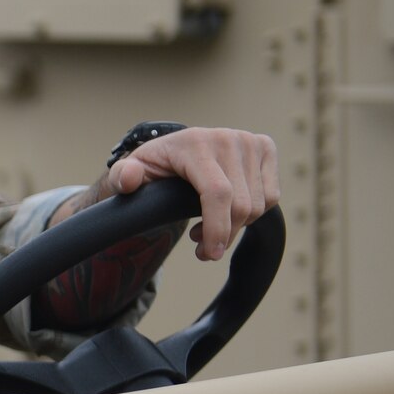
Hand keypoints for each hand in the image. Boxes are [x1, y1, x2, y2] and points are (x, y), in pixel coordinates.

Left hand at [77, 127, 279, 260]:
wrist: (174, 151)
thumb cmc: (152, 168)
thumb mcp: (129, 173)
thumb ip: (122, 177)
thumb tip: (129, 179)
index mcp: (194, 143)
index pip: (218, 193)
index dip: (217, 228)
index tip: (209, 254)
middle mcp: (227, 138)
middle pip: (242, 205)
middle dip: (223, 235)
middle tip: (202, 248)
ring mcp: (249, 141)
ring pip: (259, 205)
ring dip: (236, 227)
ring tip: (208, 228)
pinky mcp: (266, 148)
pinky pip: (271, 197)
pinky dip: (253, 214)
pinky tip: (228, 213)